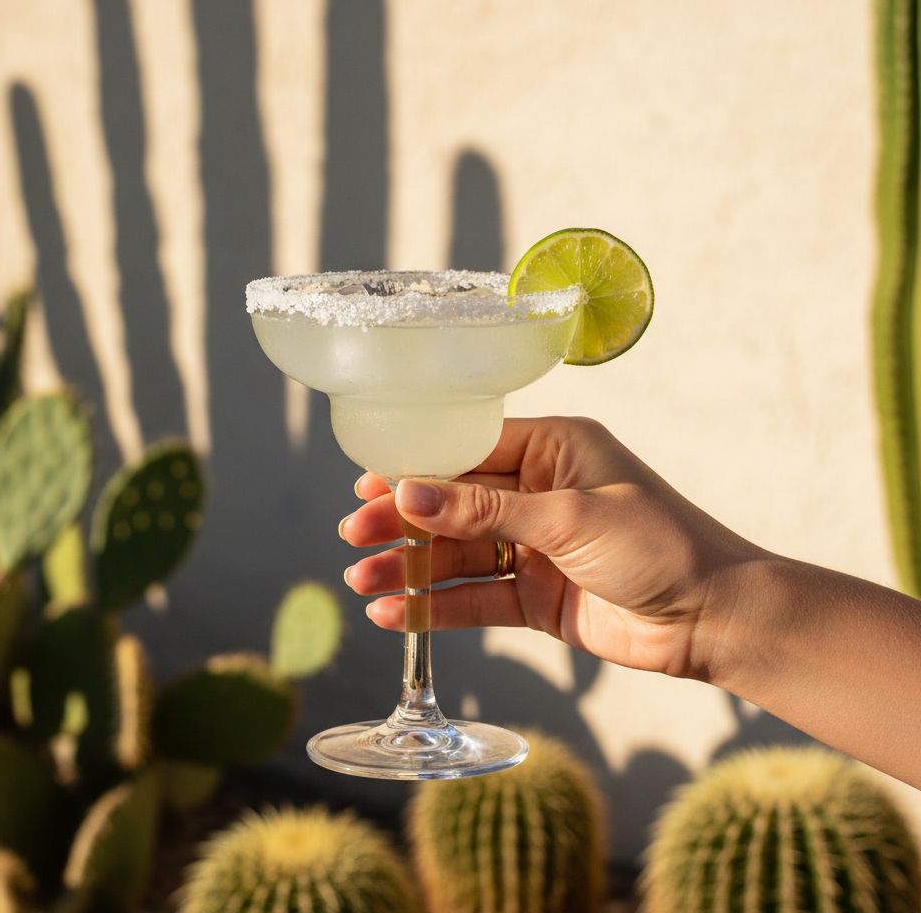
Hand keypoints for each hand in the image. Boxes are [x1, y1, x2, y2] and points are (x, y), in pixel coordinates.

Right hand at [341, 417, 766, 682]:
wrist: (714, 618)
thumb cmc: (660, 545)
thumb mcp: (568, 517)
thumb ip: (485, 511)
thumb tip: (409, 493)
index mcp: (552, 449)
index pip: (468, 449)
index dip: (416, 466)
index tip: (368, 483)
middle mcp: (537, 492)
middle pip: (453, 502)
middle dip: (404, 520)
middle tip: (354, 535)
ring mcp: (533, 546)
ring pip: (457, 552)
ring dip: (411, 568)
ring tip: (364, 581)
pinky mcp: (534, 595)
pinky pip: (474, 596)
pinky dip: (436, 606)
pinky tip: (395, 613)